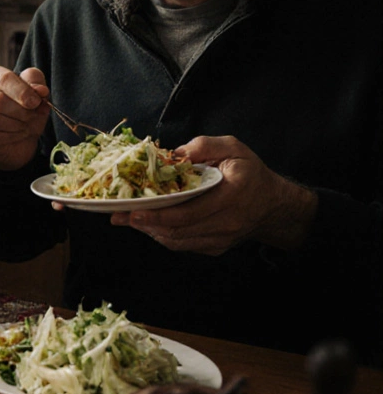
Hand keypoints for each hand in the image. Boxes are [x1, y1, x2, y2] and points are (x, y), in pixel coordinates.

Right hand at [0, 65, 51, 170]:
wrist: (20, 138)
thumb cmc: (26, 110)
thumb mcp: (37, 94)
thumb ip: (38, 86)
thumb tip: (40, 90)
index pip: (4, 78)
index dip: (22, 91)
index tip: (36, 102)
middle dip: (20, 111)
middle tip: (33, 116)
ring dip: (17, 125)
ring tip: (27, 125)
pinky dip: (11, 137)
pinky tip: (18, 134)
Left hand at [110, 135, 316, 254]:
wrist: (273, 205)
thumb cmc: (250, 173)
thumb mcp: (234, 148)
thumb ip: (205, 146)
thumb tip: (174, 154)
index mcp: (232, 196)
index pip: (189, 212)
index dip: (158, 214)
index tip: (133, 211)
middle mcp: (227, 222)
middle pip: (178, 230)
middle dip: (145, 223)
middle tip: (120, 216)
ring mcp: (221, 239)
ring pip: (178, 241)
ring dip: (151, 230)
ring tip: (129, 218)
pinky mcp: (216, 248)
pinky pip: (184, 245)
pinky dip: (163, 235)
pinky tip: (150, 224)